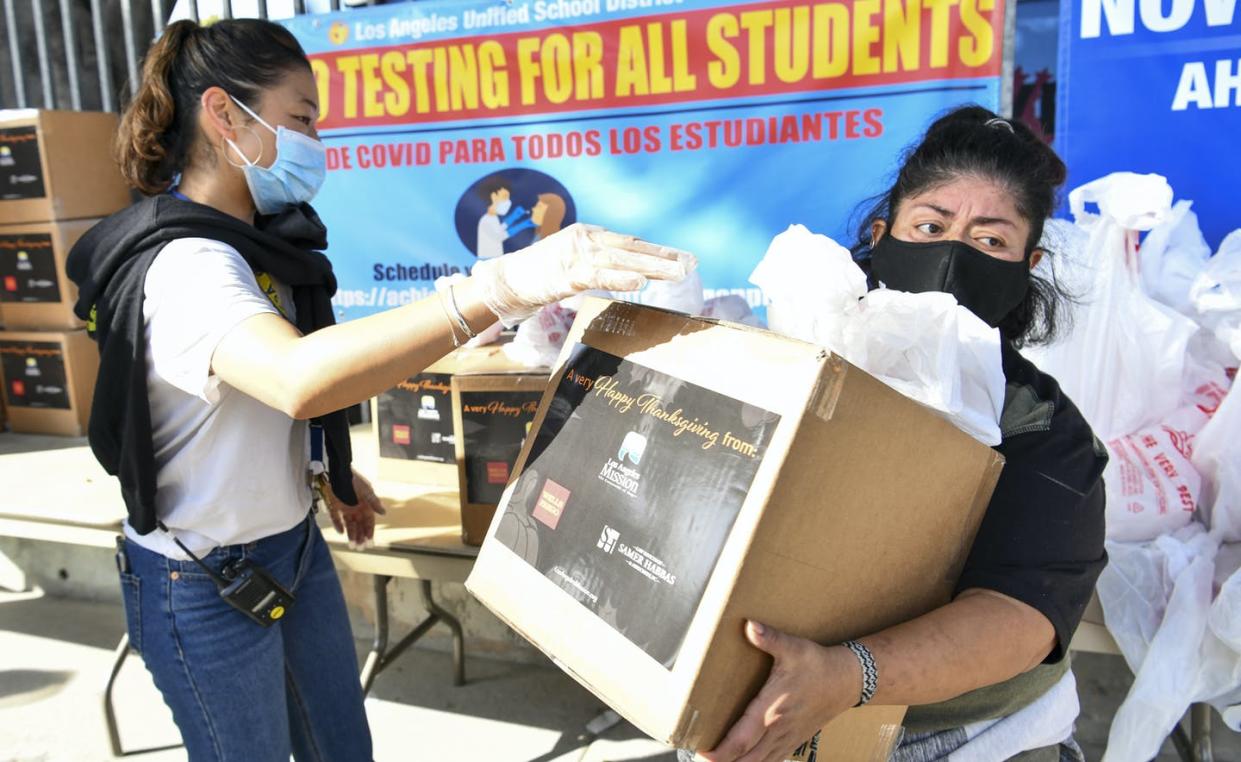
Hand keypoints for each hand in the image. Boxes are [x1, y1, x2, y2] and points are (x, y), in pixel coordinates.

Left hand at [326, 470, 386, 549]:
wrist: (339, 471)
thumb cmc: (355, 479)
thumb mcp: (367, 490)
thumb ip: (374, 502)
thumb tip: (383, 513)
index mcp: (365, 505)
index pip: (369, 522)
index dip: (370, 532)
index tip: (370, 542)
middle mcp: (356, 509)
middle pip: (359, 526)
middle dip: (360, 537)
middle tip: (361, 548)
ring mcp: (345, 508)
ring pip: (349, 525)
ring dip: (351, 535)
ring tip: (352, 545)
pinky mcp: (334, 506)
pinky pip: (336, 518)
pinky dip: (338, 525)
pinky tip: (341, 532)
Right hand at [472, 222, 694, 324]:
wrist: (505, 279)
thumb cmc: (539, 274)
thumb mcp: (572, 261)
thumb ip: (598, 261)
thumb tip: (627, 270)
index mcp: (589, 235)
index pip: (631, 242)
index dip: (659, 250)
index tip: (685, 258)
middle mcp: (586, 239)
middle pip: (633, 247)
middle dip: (665, 257)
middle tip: (693, 264)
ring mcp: (577, 254)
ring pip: (623, 260)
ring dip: (653, 267)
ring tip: (678, 274)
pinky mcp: (567, 273)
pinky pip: (600, 276)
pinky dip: (622, 278)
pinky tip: (641, 282)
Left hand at [699, 621, 857, 761]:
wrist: (846, 680)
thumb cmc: (817, 665)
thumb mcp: (793, 648)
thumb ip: (770, 639)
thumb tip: (750, 625)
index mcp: (772, 710)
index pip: (742, 738)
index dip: (721, 751)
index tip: (704, 753)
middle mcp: (778, 729)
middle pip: (746, 758)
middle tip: (703, 758)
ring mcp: (787, 738)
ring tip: (719, 761)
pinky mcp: (794, 740)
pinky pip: (773, 761)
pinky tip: (745, 761)